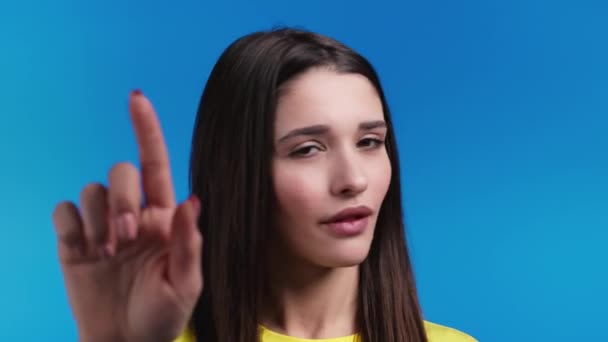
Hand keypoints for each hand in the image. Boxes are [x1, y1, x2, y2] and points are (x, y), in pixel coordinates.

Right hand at [52, 91, 202, 341]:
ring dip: (98, 217)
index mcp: (164, 218)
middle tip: (125, 237)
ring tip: (107, 252)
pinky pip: (64, 210)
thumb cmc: (161, 314)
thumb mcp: (185, 284)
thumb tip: (191, 200)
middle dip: (121, 198)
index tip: (136, 98)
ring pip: (91, 188)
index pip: (155, 164)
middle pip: (120, 172)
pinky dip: (72, 225)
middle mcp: (133, 214)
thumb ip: (189, 242)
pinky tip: (85, 250)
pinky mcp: (73, 240)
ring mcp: (101, 226)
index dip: (146, 130)